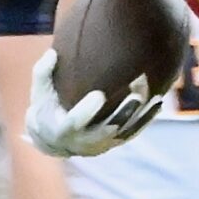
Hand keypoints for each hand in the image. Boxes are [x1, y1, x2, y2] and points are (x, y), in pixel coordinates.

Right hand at [22, 48, 162, 157]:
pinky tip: (158, 103)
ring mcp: (101, 145)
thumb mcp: (39, 91)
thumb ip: (43, 72)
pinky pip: (132, 133)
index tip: (99, 95)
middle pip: (107, 130)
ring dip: (140, 116)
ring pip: (124, 132)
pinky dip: (145, 120)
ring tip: (155, 97)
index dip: (86, 111)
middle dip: (123, 114)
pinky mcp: (114, 144)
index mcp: (62, 131)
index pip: (75, 122)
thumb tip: (53, 52)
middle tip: (137, 96)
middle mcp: (83, 143)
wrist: (54, 140)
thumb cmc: (46, 108)